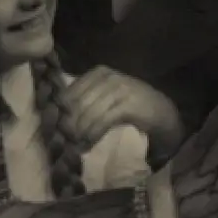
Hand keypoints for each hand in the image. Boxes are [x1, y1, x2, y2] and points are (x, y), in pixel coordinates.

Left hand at [59, 66, 183, 154]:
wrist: (160, 110)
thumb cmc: (128, 104)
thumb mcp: (105, 96)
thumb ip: (85, 100)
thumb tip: (59, 117)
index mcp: (98, 72)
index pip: (70, 91)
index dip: (61, 111)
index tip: (56, 128)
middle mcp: (107, 77)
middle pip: (77, 103)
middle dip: (69, 124)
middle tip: (64, 140)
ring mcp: (118, 89)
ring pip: (88, 113)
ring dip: (80, 132)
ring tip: (75, 145)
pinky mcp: (127, 104)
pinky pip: (102, 121)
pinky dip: (93, 134)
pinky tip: (88, 144)